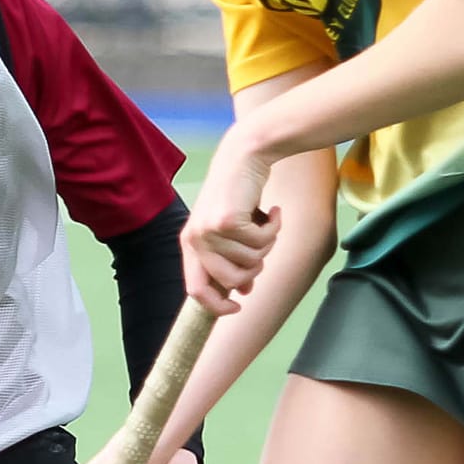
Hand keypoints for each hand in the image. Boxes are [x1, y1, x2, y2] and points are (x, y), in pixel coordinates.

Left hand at [182, 126, 281, 314]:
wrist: (243, 157)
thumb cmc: (237, 195)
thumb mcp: (228, 232)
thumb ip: (231, 261)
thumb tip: (244, 290)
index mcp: (190, 244)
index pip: (196, 290)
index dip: (217, 306)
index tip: (238, 306)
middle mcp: (194, 239)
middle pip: (230, 280)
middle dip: (253, 270)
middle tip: (263, 249)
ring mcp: (209, 230)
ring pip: (251, 260)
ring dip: (267, 244)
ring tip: (265, 222)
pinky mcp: (227, 220)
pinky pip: (261, 242)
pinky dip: (274, 228)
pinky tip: (273, 212)